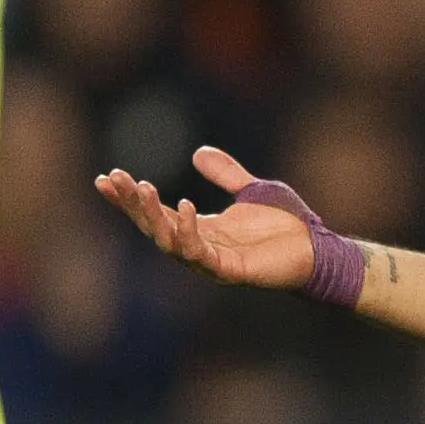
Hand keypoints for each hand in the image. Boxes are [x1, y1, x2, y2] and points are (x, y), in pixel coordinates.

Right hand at [94, 146, 316, 289]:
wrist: (319, 249)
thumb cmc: (288, 225)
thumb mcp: (251, 190)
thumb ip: (226, 174)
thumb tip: (198, 153)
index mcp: (201, 229)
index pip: (156, 212)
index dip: (130, 198)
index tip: (105, 178)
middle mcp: (200, 247)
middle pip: (154, 226)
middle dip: (132, 204)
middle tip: (114, 179)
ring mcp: (212, 261)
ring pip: (169, 241)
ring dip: (153, 216)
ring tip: (142, 188)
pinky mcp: (230, 270)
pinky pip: (200, 252)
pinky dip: (189, 231)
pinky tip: (184, 206)